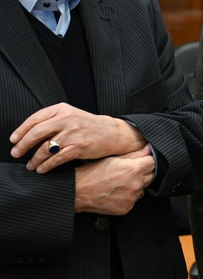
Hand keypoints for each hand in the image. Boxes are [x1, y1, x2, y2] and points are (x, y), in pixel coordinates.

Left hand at [10, 103, 145, 173]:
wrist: (112, 133)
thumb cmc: (88, 125)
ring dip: (34, 159)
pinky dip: (46, 166)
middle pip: (36, 133)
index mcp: (62, 109)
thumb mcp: (70, 115)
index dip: (20, 131)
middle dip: (22, 146)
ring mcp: (73, 134)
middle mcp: (67, 119)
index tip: (13, 140)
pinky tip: (42, 168)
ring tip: (30, 165)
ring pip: (45, 148)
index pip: (34, 119)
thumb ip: (51, 120)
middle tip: (16, 153)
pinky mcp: (78, 147)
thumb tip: (27, 134)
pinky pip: (56, 159)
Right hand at [74, 146, 154, 214]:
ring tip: (120, 182)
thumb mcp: (113, 158)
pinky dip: (129, 195)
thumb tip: (148, 149)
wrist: (77, 192)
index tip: (141, 160)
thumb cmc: (92, 174)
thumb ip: (135, 154)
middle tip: (127, 171)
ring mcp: (132, 198)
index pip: (153, 162)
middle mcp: (136, 184)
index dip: (147, 160)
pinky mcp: (127, 208)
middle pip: (150, 175)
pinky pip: (134, 200)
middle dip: (143, 172)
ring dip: (136, 184)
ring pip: (142, 188)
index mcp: (134, 169)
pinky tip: (117, 191)